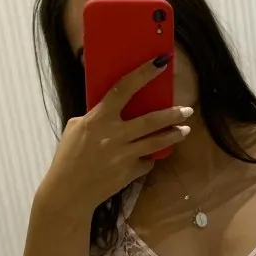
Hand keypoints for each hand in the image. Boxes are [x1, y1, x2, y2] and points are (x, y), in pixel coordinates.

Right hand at [42, 57, 192, 211]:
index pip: (123, 89)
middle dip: (173, 114)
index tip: (160, 63)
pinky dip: (148, 159)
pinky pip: (146, 162)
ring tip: (184, 130)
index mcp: (98, 119)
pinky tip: (149, 157)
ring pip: (157, 142)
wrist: (68, 192)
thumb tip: (114, 108)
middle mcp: (114, 135)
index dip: (143, 74)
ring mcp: (124, 155)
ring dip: (174, 135)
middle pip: (151, 120)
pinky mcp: (129, 172)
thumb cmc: (68, 157)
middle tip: (187, 110)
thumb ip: (96, 118)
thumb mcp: (76, 128)